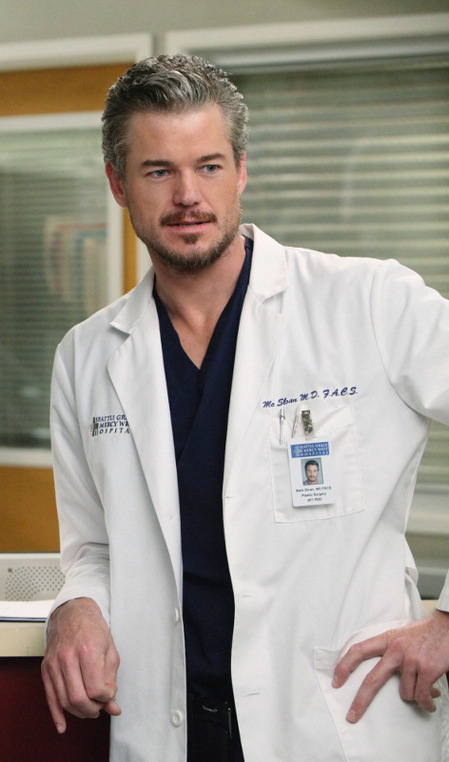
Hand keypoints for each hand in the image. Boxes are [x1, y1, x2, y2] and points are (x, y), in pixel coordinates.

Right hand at [41, 597, 120, 732]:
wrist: (73, 612)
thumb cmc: (94, 628)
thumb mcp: (110, 650)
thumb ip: (111, 679)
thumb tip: (113, 706)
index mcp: (88, 650)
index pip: (96, 688)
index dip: (106, 698)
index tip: (110, 695)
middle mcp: (68, 657)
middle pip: (78, 698)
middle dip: (93, 709)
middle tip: (100, 706)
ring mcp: (54, 663)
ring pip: (64, 700)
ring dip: (79, 712)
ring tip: (90, 709)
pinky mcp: (46, 668)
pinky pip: (50, 697)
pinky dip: (56, 715)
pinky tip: (62, 726)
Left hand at [332, 610, 448, 722]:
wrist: (448, 626)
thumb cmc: (426, 633)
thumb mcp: (401, 635)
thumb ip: (391, 652)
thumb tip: (387, 680)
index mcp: (387, 639)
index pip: (359, 650)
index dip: (345, 666)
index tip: (336, 681)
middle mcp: (396, 649)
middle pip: (372, 680)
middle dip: (360, 701)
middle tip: (352, 716)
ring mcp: (411, 660)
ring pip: (405, 694)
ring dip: (416, 698)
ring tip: (425, 694)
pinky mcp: (428, 669)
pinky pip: (422, 697)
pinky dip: (427, 703)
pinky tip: (432, 701)